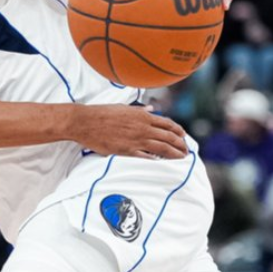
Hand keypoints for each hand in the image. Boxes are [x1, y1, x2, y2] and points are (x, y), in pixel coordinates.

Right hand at [72, 104, 187, 158]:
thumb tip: (151, 109)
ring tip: (181, 159)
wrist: (86, 122)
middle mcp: (143, 127)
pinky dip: (156, 160)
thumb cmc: (102, 113)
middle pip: (169, 137)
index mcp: (142, 116)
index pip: (167, 123)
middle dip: (181, 144)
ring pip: (162, 148)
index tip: (184, 136)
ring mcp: (136, 139)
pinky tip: (163, 164)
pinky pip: (146, 157)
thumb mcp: (123, 107)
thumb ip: (139, 110)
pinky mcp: (127, 150)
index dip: (178, 131)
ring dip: (174, 154)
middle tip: (186, 151)